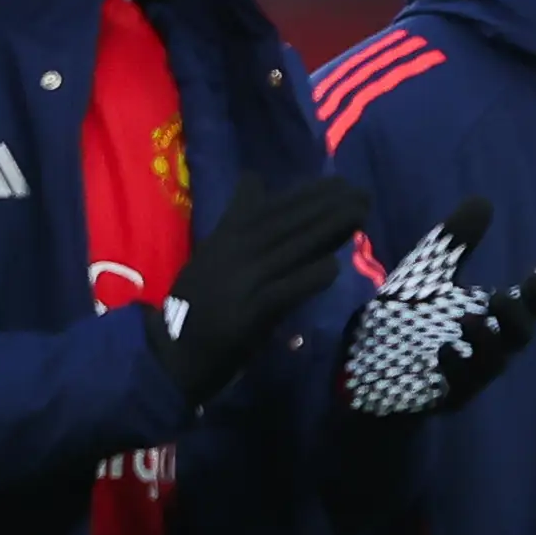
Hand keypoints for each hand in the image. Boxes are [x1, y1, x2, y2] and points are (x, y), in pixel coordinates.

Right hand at [148, 175, 371, 403]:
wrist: (174, 354)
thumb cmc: (198, 305)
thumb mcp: (212, 254)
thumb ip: (235, 221)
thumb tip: (254, 179)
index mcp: (223, 239)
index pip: (270, 210)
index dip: (306, 195)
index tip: (339, 182)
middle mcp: (232, 254)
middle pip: (286, 225)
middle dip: (326, 206)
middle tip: (361, 192)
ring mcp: (240, 282)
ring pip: (290, 250)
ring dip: (328, 231)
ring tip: (360, 216)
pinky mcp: (248, 313)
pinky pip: (284, 291)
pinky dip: (309, 277)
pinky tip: (334, 267)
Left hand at [341, 198, 535, 417]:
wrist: (359, 370)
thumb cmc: (402, 320)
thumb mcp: (426, 274)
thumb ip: (456, 241)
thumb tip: (483, 201)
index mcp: (486, 320)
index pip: (523, 309)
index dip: (534, 298)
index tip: (534, 277)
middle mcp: (482, 349)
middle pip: (518, 340)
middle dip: (517, 321)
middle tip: (500, 300)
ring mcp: (463, 377)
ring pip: (491, 366)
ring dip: (486, 344)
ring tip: (467, 321)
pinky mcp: (438, 398)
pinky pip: (457, 389)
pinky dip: (454, 369)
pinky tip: (442, 351)